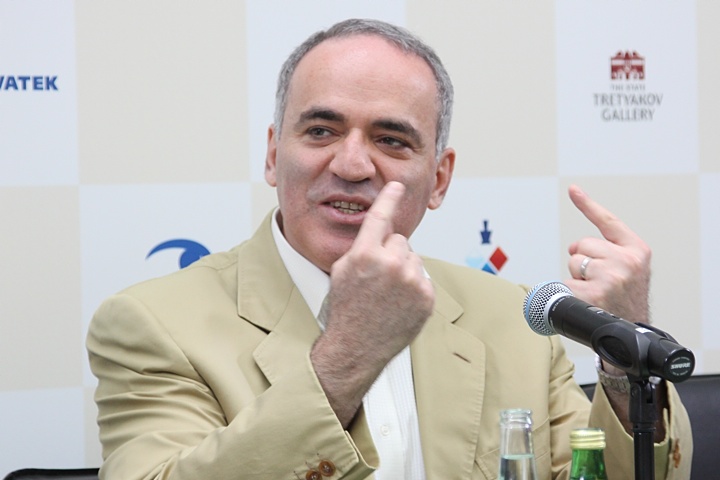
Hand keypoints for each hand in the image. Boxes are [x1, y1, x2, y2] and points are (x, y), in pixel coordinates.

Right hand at [311, 181, 434, 425]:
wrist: (357, 347)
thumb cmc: (346, 308)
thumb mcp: (343, 269)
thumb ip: (363, 244)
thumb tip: (384, 226)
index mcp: (365, 254)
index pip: (381, 216)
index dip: (389, 198)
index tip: (398, 185)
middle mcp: (390, 264)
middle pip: (399, 240)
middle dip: (390, 252)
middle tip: (377, 278)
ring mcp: (411, 281)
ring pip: (413, 258)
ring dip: (404, 269)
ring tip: (388, 293)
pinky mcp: (426, 297)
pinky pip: (423, 278)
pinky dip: (414, 287)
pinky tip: (399, 302)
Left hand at [564, 184, 651, 326]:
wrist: (631, 332)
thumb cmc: (626, 299)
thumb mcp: (630, 269)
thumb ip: (609, 251)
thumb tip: (574, 246)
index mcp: (636, 251)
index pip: (607, 221)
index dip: (587, 204)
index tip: (572, 189)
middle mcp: (626, 261)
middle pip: (582, 245)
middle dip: (583, 261)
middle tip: (598, 280)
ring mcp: (610, 277)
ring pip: (573, 262)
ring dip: (577, 276)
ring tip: (595, 291)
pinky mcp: (593, 292)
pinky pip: (566, 282)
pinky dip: (570, 292)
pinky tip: (586, 301)